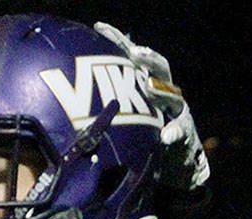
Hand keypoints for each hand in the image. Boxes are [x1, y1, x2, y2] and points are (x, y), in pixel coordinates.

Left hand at [94, 22, 210, 189]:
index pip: (133, 57)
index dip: (118, 41)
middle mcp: (163, 91)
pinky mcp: (184, 131)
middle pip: (160, 69)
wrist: (169, 157)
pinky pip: (181, 130)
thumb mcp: (121, 113)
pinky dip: (174, 132)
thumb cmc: (139, 132)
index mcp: (145, 82)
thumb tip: (66, 87)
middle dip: (148, 60)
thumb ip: (102, 99)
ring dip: (162, 93)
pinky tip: (167, 135)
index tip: (100, 27)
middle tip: (135, 54)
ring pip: (174, 97)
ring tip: (149, 89)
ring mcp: (176, 110)